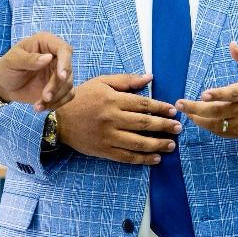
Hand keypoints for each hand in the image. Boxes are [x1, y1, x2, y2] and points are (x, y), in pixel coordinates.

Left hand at [0, 31, 73, 111]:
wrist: (4, 85)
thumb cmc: (6, 67)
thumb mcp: (12, 61)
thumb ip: (29, 59)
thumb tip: (48, 58)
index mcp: (46, 43)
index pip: (64, 49)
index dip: (65, 63)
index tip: (62, 77)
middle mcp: (56, 56)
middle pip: (67, 70)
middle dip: (57, 86)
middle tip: (45, 97)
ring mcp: (58, 72)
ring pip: (68, 85)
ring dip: (56, 97)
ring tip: (38, 106)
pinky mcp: (59, 87)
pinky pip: (67, 95)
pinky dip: (57, 103)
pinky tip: (41, 107)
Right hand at [54, 73, 180, 163]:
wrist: (59, 120)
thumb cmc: (81, 98)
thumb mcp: (101, 82)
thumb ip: (126, 80)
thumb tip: (149, 77)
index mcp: (113, 100)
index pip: (143, 104)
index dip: (160, 108)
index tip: (173, 111)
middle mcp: (112, 118)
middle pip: (144, 124)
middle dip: (164, 126)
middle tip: (178, 128)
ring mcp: (108, 136)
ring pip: (138, 143)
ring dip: (157, 144)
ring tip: (171, 145)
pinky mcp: (104, 150)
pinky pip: (127, 157)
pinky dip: (143, 159)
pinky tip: (155, 158)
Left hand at [175, 42, 237, 140]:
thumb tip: (231, 44)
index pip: (234, 93)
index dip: (219, 94)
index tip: (204, 93)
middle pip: (220, 111)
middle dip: (197, 108)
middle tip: (180, 103)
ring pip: (219, 125)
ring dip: (200, 119)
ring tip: (186, 111)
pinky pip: (224, 132)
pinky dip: (210, 127)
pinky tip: (199, 120)